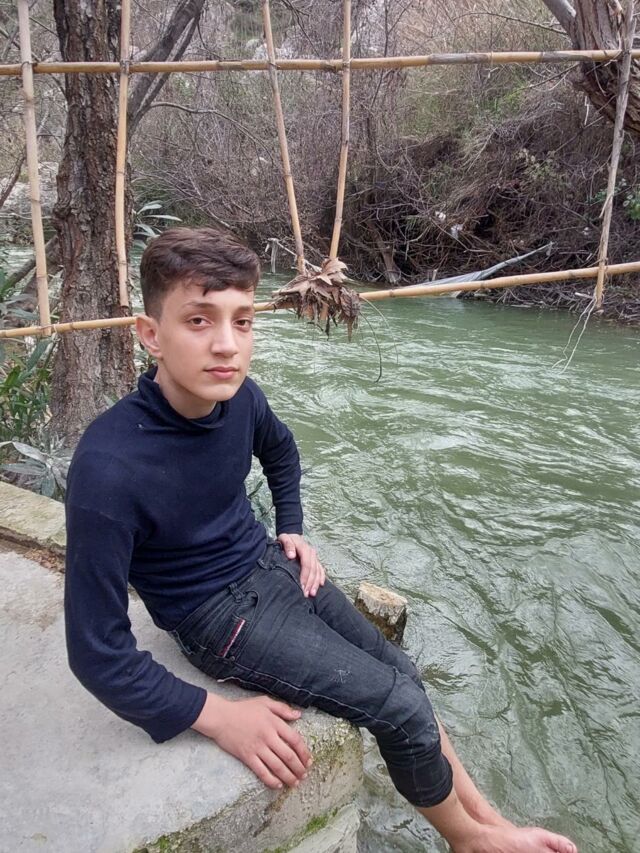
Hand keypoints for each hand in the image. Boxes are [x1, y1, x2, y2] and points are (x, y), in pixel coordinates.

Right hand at [192, 693, 311, 788]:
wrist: (221, 717)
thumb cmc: (243, 708)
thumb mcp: (264, 702)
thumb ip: (282, 708)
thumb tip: (298, 714)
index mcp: (274, 723)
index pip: (295, 740)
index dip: (304, 752)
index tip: (309, 761)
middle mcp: (268, 737)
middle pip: (288, 756)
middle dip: (299, 768)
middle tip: (304, 775)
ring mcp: (257, 748)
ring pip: (277, 766)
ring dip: (288, 776)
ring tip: (295, 783)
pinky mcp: (247, 757)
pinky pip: (261, 772)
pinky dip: (271, 780)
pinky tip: (277, 785)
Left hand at [277, 533, 325, 596]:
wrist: (292, 535)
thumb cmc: (286, 539)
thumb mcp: (284, 538)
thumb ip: (287, 545)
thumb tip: (291, 555)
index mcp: (304, 548)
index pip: (306, 564)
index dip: (305, 576)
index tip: (301, 586)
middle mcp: (311, 553)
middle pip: (313, 570)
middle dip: (310, 583)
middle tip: (305, 594)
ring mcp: (314, 557)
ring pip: (318, 571)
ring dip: (316, 583)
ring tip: (312, 594)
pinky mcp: (315, 560)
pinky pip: (321, 569)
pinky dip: (321, 577)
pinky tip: (321, 585)